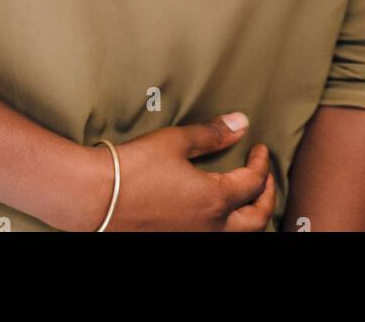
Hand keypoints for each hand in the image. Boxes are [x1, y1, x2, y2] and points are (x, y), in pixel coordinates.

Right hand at [84, 112, 274, 231]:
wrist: (96, 198)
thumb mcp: (174, 142)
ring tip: (247, 199)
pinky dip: (228, 228)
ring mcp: (194, 239)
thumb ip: (211, 134)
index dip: (262, 163)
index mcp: (214, 199)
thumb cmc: (133, 168)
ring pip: (239, 236)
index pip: (253, 183)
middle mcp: (210, 227)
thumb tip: (241, 123)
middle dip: (267, 197)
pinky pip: (216, 238)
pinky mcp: (177, 241)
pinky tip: (217, 213)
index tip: (259, 149)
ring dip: (250, 217)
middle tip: (264, 177)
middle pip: (257, 219)